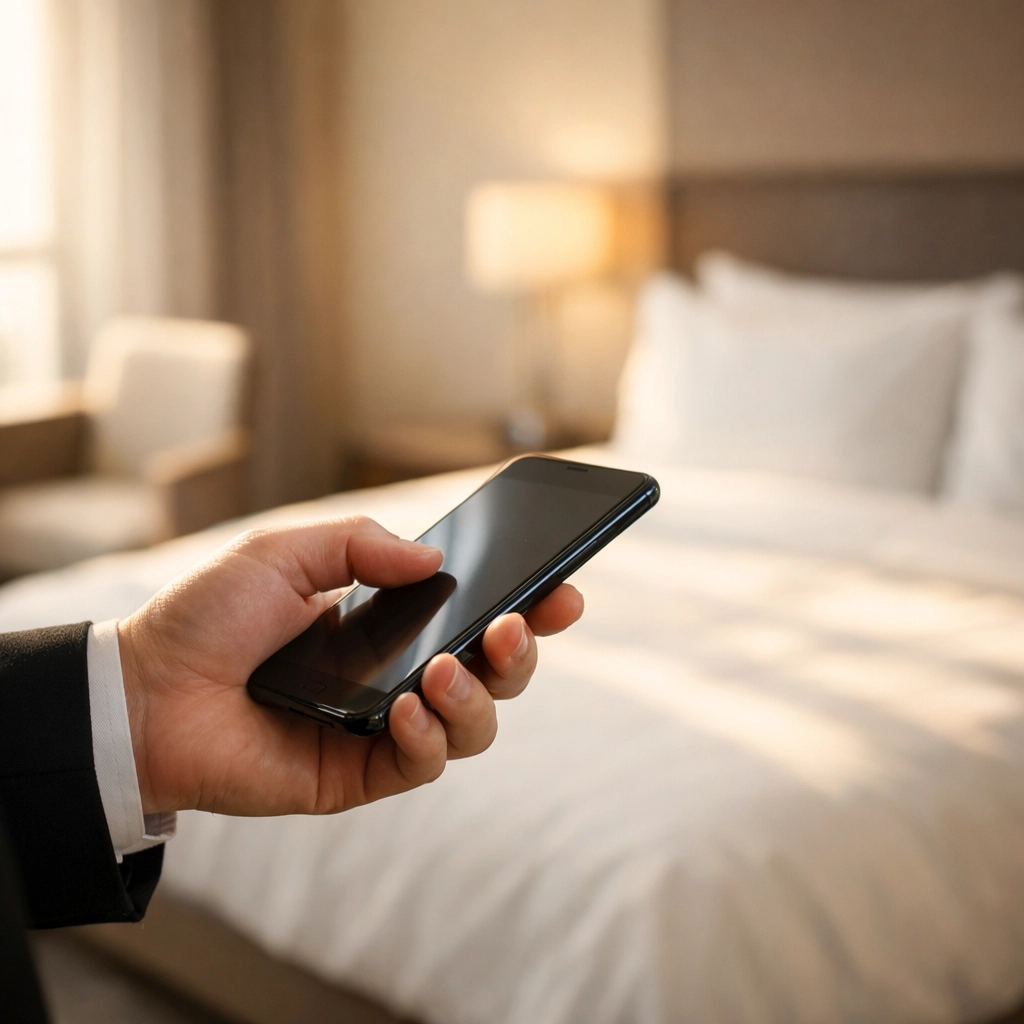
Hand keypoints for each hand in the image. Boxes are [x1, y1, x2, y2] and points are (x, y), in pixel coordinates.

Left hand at [117, 517, 582, 816]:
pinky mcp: (359, 774)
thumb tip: (436, 559)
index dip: (528, 606)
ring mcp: (383, 727)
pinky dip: (430, 737)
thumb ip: (360, 546)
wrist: (144, 691)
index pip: (475, 615)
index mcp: (387, 623)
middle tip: (517, 623)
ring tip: (445, 668)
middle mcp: (398, 675)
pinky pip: (423, 764)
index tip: (563, 590)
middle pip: (493, 674)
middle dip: (521, 651)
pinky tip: (406, 707)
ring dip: (479, 696)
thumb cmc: (209, 618)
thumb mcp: (284, 552)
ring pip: (475, 726)